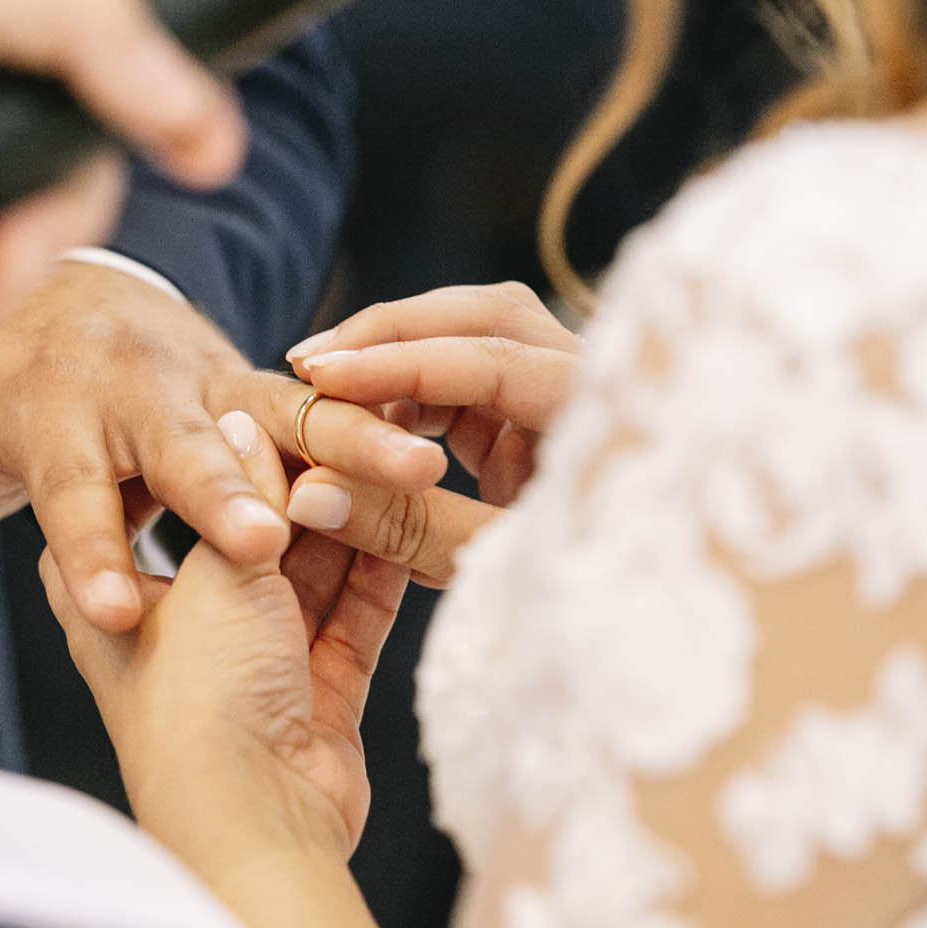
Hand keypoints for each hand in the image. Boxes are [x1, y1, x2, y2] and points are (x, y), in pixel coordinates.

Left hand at [0, 262, 447, 630]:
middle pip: (181, 448)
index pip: (70, 495)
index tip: (121, 604)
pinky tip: (437, 448)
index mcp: (47, 411)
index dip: (94, 547)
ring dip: (345, 443)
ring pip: (278, 413)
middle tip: (263, 544)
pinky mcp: (257, 380)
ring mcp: (204, 378)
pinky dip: (379, 421)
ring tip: (413, 469)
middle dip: (222, 494)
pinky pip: (325, 405)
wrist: (55, 289)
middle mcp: (130, 389)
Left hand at [42, 411, 409, 863]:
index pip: (154, 501)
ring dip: (348, 524)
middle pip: (243, 535)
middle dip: (298, 486)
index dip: (207, 454)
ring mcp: (249, 662)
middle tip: (351, 422)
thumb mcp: (217, 565)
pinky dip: (379, 574)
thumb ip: (243, 493)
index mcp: (115, 594)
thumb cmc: (198, 692)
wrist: (251, 818)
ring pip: (306, 572)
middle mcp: (180, 626)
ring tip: (394, 458)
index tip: (261, 402)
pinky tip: (412, 520)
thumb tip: (249, 420)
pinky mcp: (314, 691)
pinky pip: (352, 615)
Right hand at [281, 282, 578, 584]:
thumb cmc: (567, 595)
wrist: (616, 610)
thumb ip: (403, 527)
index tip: (322, 377)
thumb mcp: (486, 568)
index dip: (404, 365)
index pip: (496, 360)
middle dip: (394, 332)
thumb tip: (310, 491)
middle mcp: (588, 385)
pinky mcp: (530, 403)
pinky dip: (409, 380)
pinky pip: (464, 365)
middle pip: (490, 317)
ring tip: (324, 382)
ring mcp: (559, 386)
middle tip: (311, 361)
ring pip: (475, 329)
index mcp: (600, 420)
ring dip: (397, 348)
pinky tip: (360, 407)